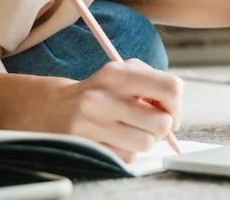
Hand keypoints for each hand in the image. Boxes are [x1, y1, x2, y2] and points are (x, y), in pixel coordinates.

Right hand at [41, 59, 182, 161]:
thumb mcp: (122, 72)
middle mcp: (103, 97)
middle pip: (161, 123)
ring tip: (132, 130)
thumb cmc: (100, 90)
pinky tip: (115, 138)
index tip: (168, 109)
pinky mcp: (87, 146)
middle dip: (162, 126)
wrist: (53, 107)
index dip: (175, 103)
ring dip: (145, 140)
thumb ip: (152, 83)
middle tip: (151, 122)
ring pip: (146, 143)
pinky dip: (127, 150)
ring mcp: (92, 124)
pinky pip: (127, 157)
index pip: (169, 88)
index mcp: (117, 73)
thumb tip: (174, 113)